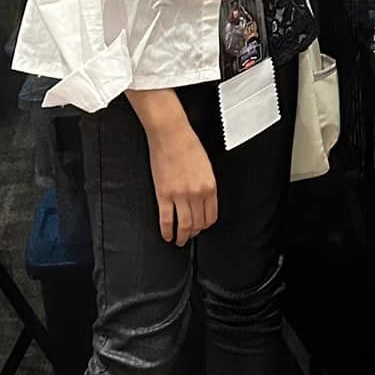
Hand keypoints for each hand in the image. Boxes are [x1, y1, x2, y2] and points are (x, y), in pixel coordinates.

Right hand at [143, 110, 216, 246]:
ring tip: (179, 240)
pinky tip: (167, 235)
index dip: (206, 225)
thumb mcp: (206, 166)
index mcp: (210, 186)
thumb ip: (206, 185)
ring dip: (182, 237)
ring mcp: (179, 195)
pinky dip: (167, 231)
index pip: (211, 216)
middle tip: (189, 236)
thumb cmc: (188, 144)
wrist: (171, 134)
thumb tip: (202, 202)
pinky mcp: (163, 194)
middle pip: (198, 223)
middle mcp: (197, 193)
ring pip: (184, 226)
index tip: (201, 227)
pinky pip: (166, 219)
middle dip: (194, 232)